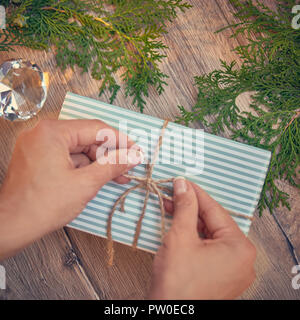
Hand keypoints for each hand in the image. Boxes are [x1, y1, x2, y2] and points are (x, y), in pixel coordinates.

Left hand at [0, 119, 141, 259]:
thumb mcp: (86, 183)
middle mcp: (42, 133)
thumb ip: (112, 165)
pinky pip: (66, 157)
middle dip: (109, 154)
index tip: (135, 149)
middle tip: (127, 166)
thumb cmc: (42, 205)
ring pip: (78, 149)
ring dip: (97, 163)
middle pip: (87, 138)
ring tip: (117, 176)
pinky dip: (83, 167)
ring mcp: (38, 145)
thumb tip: (133, 156)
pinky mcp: (37, 158)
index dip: (120, 140)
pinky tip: (98, 177)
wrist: (11, 227)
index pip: (96, 129)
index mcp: (52, 132)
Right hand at [149, 177, 255, 299]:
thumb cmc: (177, 280)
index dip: (196, 193)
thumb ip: (185, 207)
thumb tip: (183, 185)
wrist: (168, 313)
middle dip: (190, 209)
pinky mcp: (222, 276)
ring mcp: (233, 270)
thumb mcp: (181, 236)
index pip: (215, 210)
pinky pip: (210, 248)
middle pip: (213, 223)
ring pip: (210, 235)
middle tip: (173, 195)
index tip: (183, 182)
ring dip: (190, 222)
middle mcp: (242, 259)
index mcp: (240, 248)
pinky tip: (180, 226)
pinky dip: (194, 237)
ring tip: (172, 209)